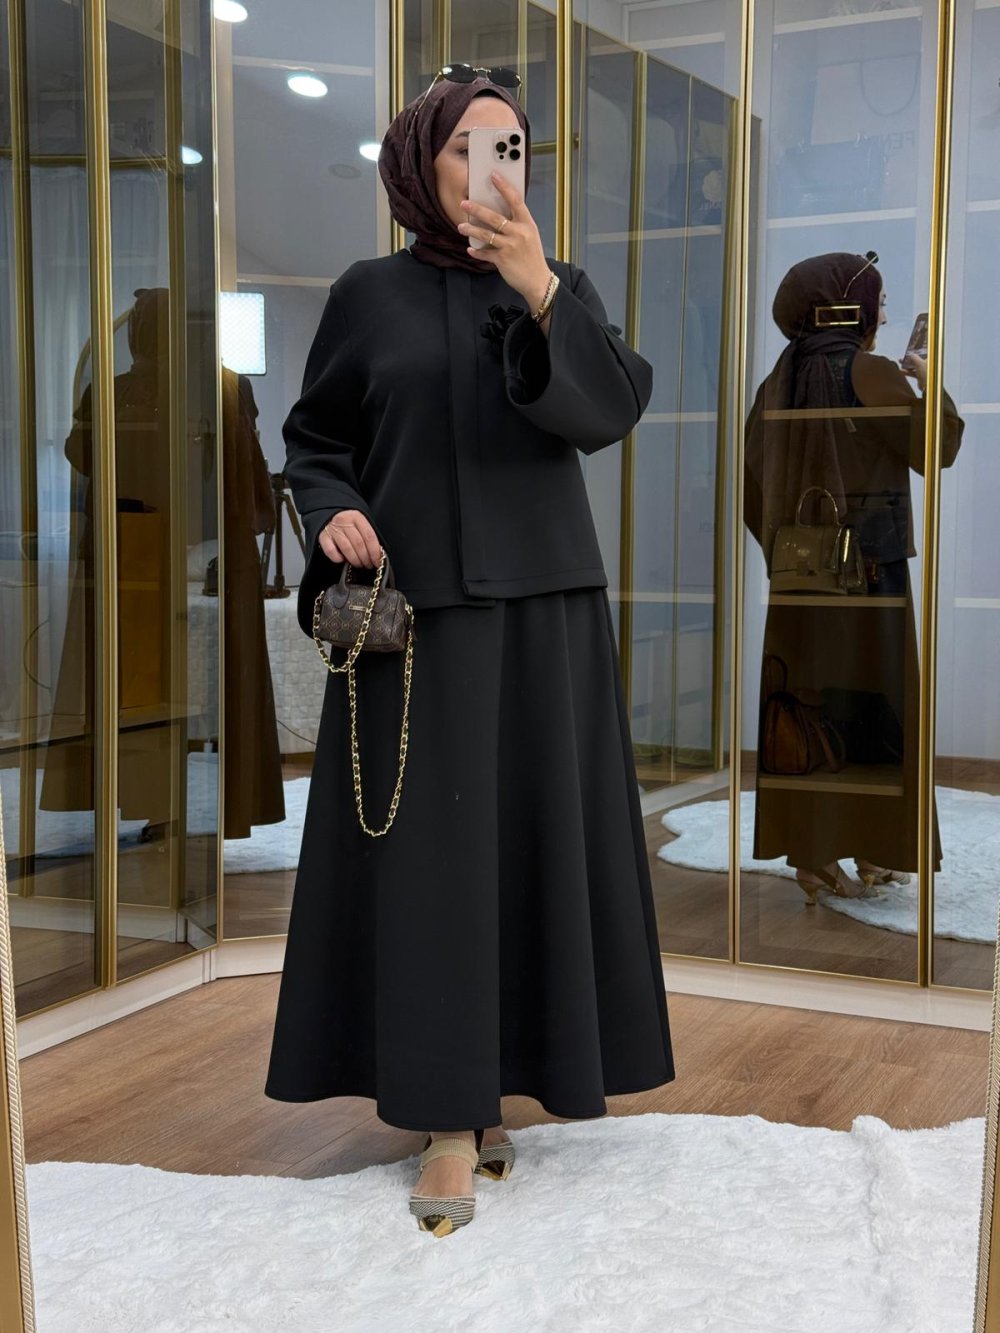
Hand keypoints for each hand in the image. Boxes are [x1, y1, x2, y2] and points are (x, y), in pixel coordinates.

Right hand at [319, 509, 381, 567]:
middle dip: (366, 558)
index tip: (377, 562)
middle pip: (359, 543)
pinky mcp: (322, 537)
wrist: (329, 516)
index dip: (375, 552)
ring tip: (359, 565)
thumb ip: (367, 536)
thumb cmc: (349, 524)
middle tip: (369, 565)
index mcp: (356, 516)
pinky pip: (331, 551)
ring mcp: (332, 528)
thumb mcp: (360, 524)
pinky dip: (338, 558)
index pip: (369, 536)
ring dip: (355, 560)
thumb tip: (378, 554)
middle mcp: (344, 521)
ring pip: (347, 548)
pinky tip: (343, 560)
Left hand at [458, 173, 552, 312]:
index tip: (493, 176)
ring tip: (461, 226)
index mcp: (527, 224)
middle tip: (464, 203)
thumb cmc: (533, 257)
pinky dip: (476, 252)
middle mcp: (519, 233)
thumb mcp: (530, 236)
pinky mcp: (502, 260)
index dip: (504, 187)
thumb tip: (499, 214)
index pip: (515, 200)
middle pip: (494, 217)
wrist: (538, 281)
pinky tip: (470, 249)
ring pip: (486, 234)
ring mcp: (510, 246)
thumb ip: (517, 224)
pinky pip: (485, 253)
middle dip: (477, 209)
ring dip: (471, 230)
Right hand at [899, 349, 926, 391]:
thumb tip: (910, 355)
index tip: (911, 348)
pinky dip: (907, 371)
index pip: (923, 351)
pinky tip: (901, 371)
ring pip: (914, 365)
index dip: (917, 350)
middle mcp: (928, 363)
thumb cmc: (926, 373)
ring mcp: (924, 370)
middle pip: (918, 358)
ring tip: (899, 362)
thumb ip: (913, 357)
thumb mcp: (919, 362)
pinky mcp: (920, 376)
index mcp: (931, 358)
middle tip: (904, 355)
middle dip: (910, 357)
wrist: (927, 386)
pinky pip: (913, 372)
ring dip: (907, 364)